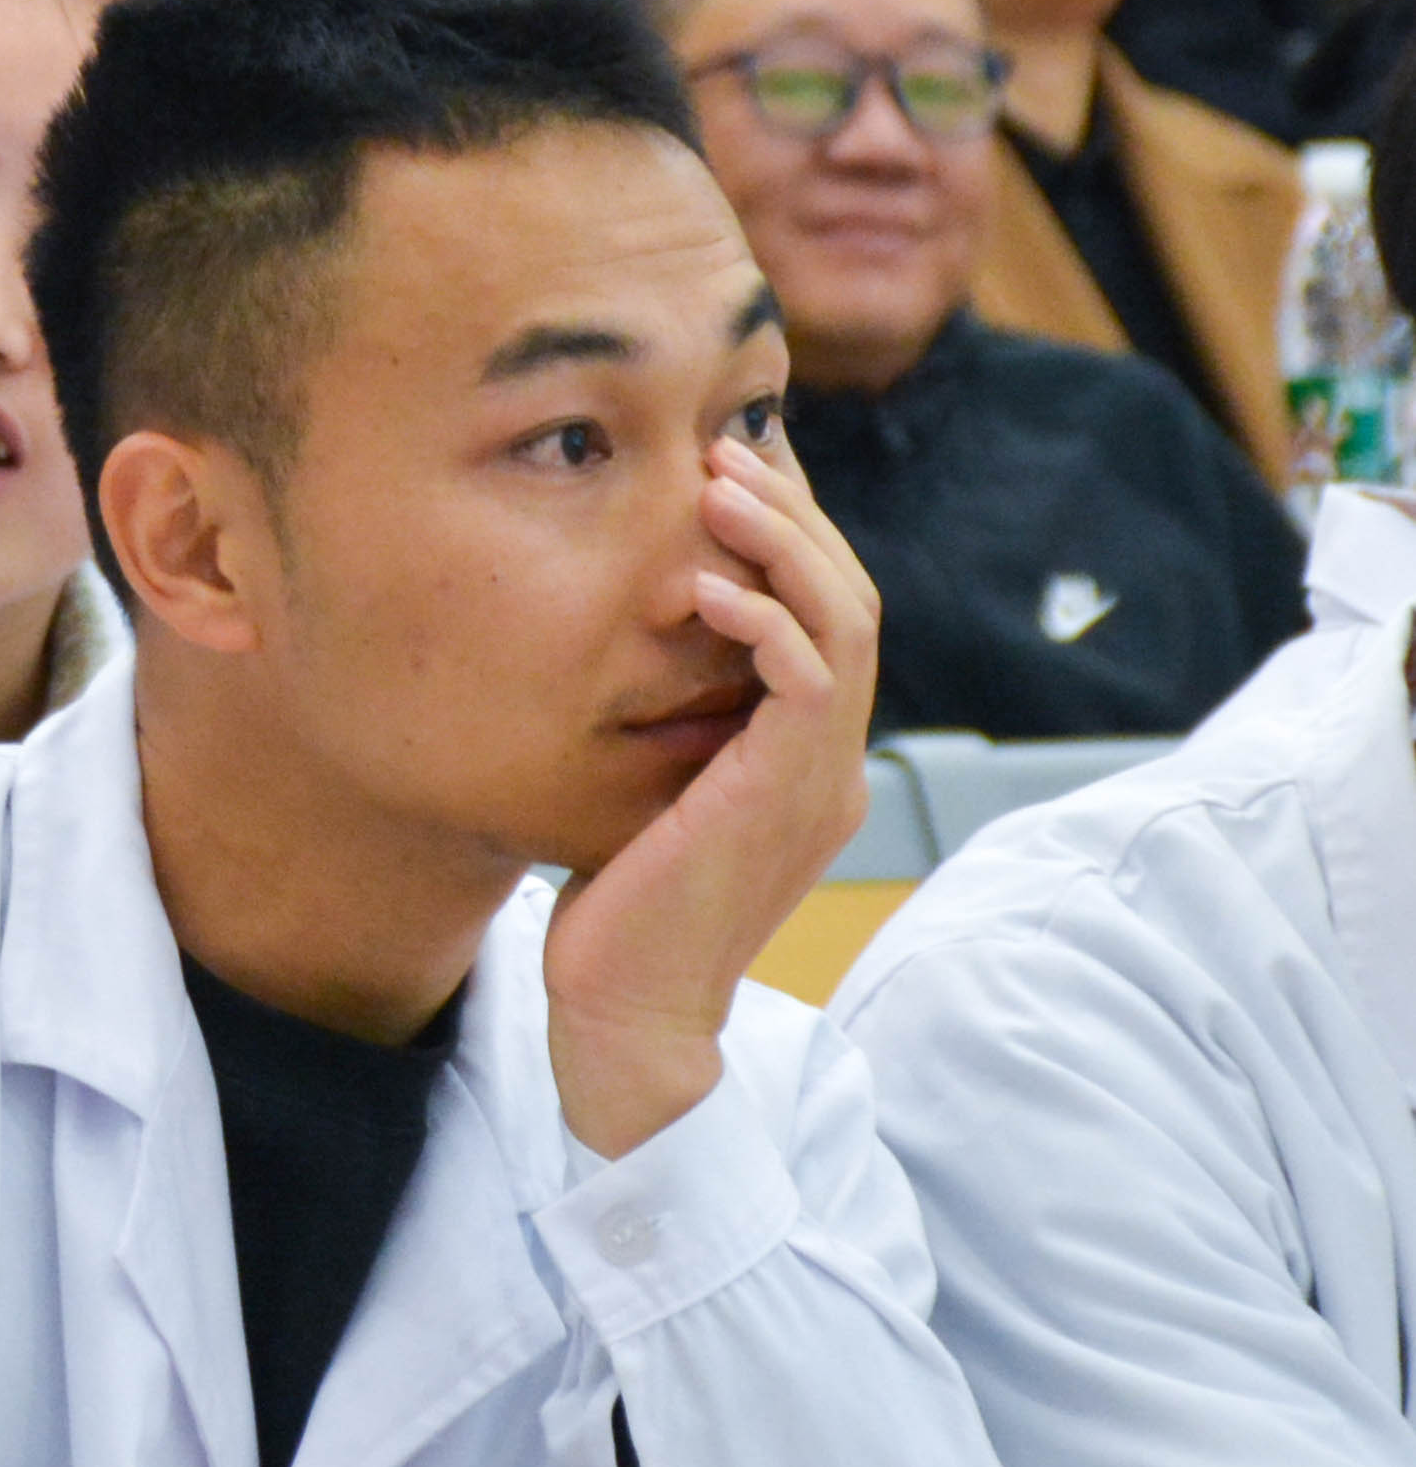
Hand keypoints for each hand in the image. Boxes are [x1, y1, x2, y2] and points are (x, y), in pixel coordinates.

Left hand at [543, 431, 879, 1154]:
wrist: (625, 1018)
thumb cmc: (615, 908)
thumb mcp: (643, 784)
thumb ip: (663, 715)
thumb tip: (628, 634)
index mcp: (802, 758)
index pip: (826, 614)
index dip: (790, 532)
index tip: (732, 462)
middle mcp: (826, 764)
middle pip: (851, 600)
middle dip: (795, 514)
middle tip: (729, 448)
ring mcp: (816, 783)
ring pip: (846, 627)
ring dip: (787, 546)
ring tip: (723, 485)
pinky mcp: (786, 800)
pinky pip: (807, 686)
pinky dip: (767, 626)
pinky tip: (708, 589)